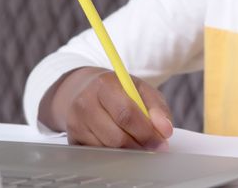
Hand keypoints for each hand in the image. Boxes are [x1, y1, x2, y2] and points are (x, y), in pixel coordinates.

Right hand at [40, 67, 173, 148]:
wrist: (84, 89)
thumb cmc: (117, 90)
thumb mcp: (140, 89)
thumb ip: (157, 107)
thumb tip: (165, 131)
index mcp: (105, 85)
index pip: (126, 114)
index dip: (146, 131)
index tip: (161, 141)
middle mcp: (85, 103)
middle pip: (117, 136)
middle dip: (139, 144)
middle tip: (153, 146)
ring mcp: (76, 122)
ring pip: (108, 148)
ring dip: (128, 150)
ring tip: (136, 141)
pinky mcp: (72, 138)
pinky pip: (99, 153)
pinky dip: (114, 152)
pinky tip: (119, 142)